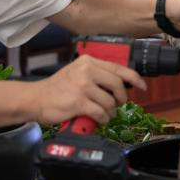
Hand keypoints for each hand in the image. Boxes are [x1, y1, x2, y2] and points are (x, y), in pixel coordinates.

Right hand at [30, 55, 145, 125]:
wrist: (36, 99)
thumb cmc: (57, 88)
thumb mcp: (77, 72)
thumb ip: (96, 74)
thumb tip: (120, 84)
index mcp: (88, 61)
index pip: (118, 68)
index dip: (135, 78)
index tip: (143, 86)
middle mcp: (86, 71)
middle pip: (117, 85)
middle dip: (121, 99)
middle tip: (118, 105)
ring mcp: (82, 86)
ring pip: (110, 102)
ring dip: (110, 112)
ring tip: (103, 113)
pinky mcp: (78, 103)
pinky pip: (101, 113)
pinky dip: (103, 119)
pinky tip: (98, 119)